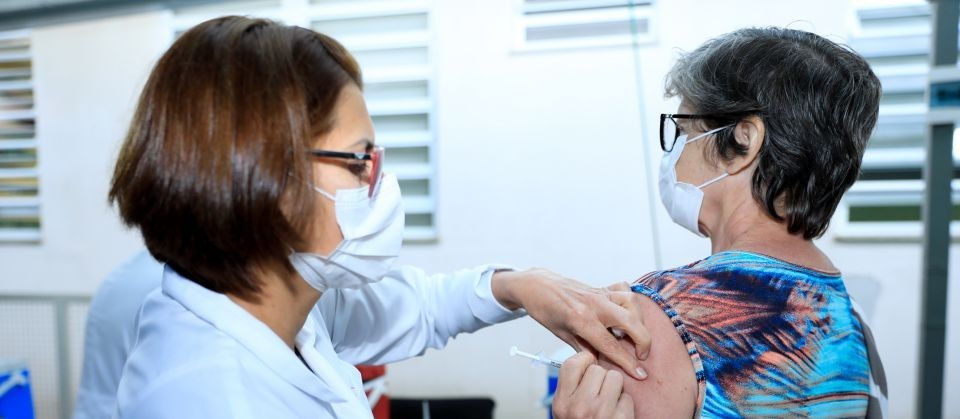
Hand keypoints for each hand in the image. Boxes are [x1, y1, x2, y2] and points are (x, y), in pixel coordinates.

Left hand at [492, 268, 650, 379]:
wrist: (536, 286)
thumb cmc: (546, 311)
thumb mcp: (562, 335)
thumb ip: (584, 348)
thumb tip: (602, 363)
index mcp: (581, 319)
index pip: (611, 345)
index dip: (628, 362)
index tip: (640, 374)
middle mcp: (594, 304)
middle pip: (630, 322)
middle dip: (643, 341)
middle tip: (641, 355)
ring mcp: (600, 293)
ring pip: (632, 302)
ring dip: (639, 320)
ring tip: (634, 334)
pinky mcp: (602, 287)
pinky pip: (624, 289)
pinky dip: (630, 302)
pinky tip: (627, 313)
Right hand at [553, 352, 634, 418]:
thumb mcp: (566, 408)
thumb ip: (572, 384)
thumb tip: (589, 354)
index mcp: (562, 402)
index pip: (572, 365)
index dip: (584, 360)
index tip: (588, 364)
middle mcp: (579, 407)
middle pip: (596, 369)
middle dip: (601, 377)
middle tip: (599, 391)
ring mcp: (600, 413)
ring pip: (615, 378)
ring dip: (615, 388)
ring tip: (609, 402)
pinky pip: (627, 397)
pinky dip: (625, 405)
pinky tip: (616, 414)